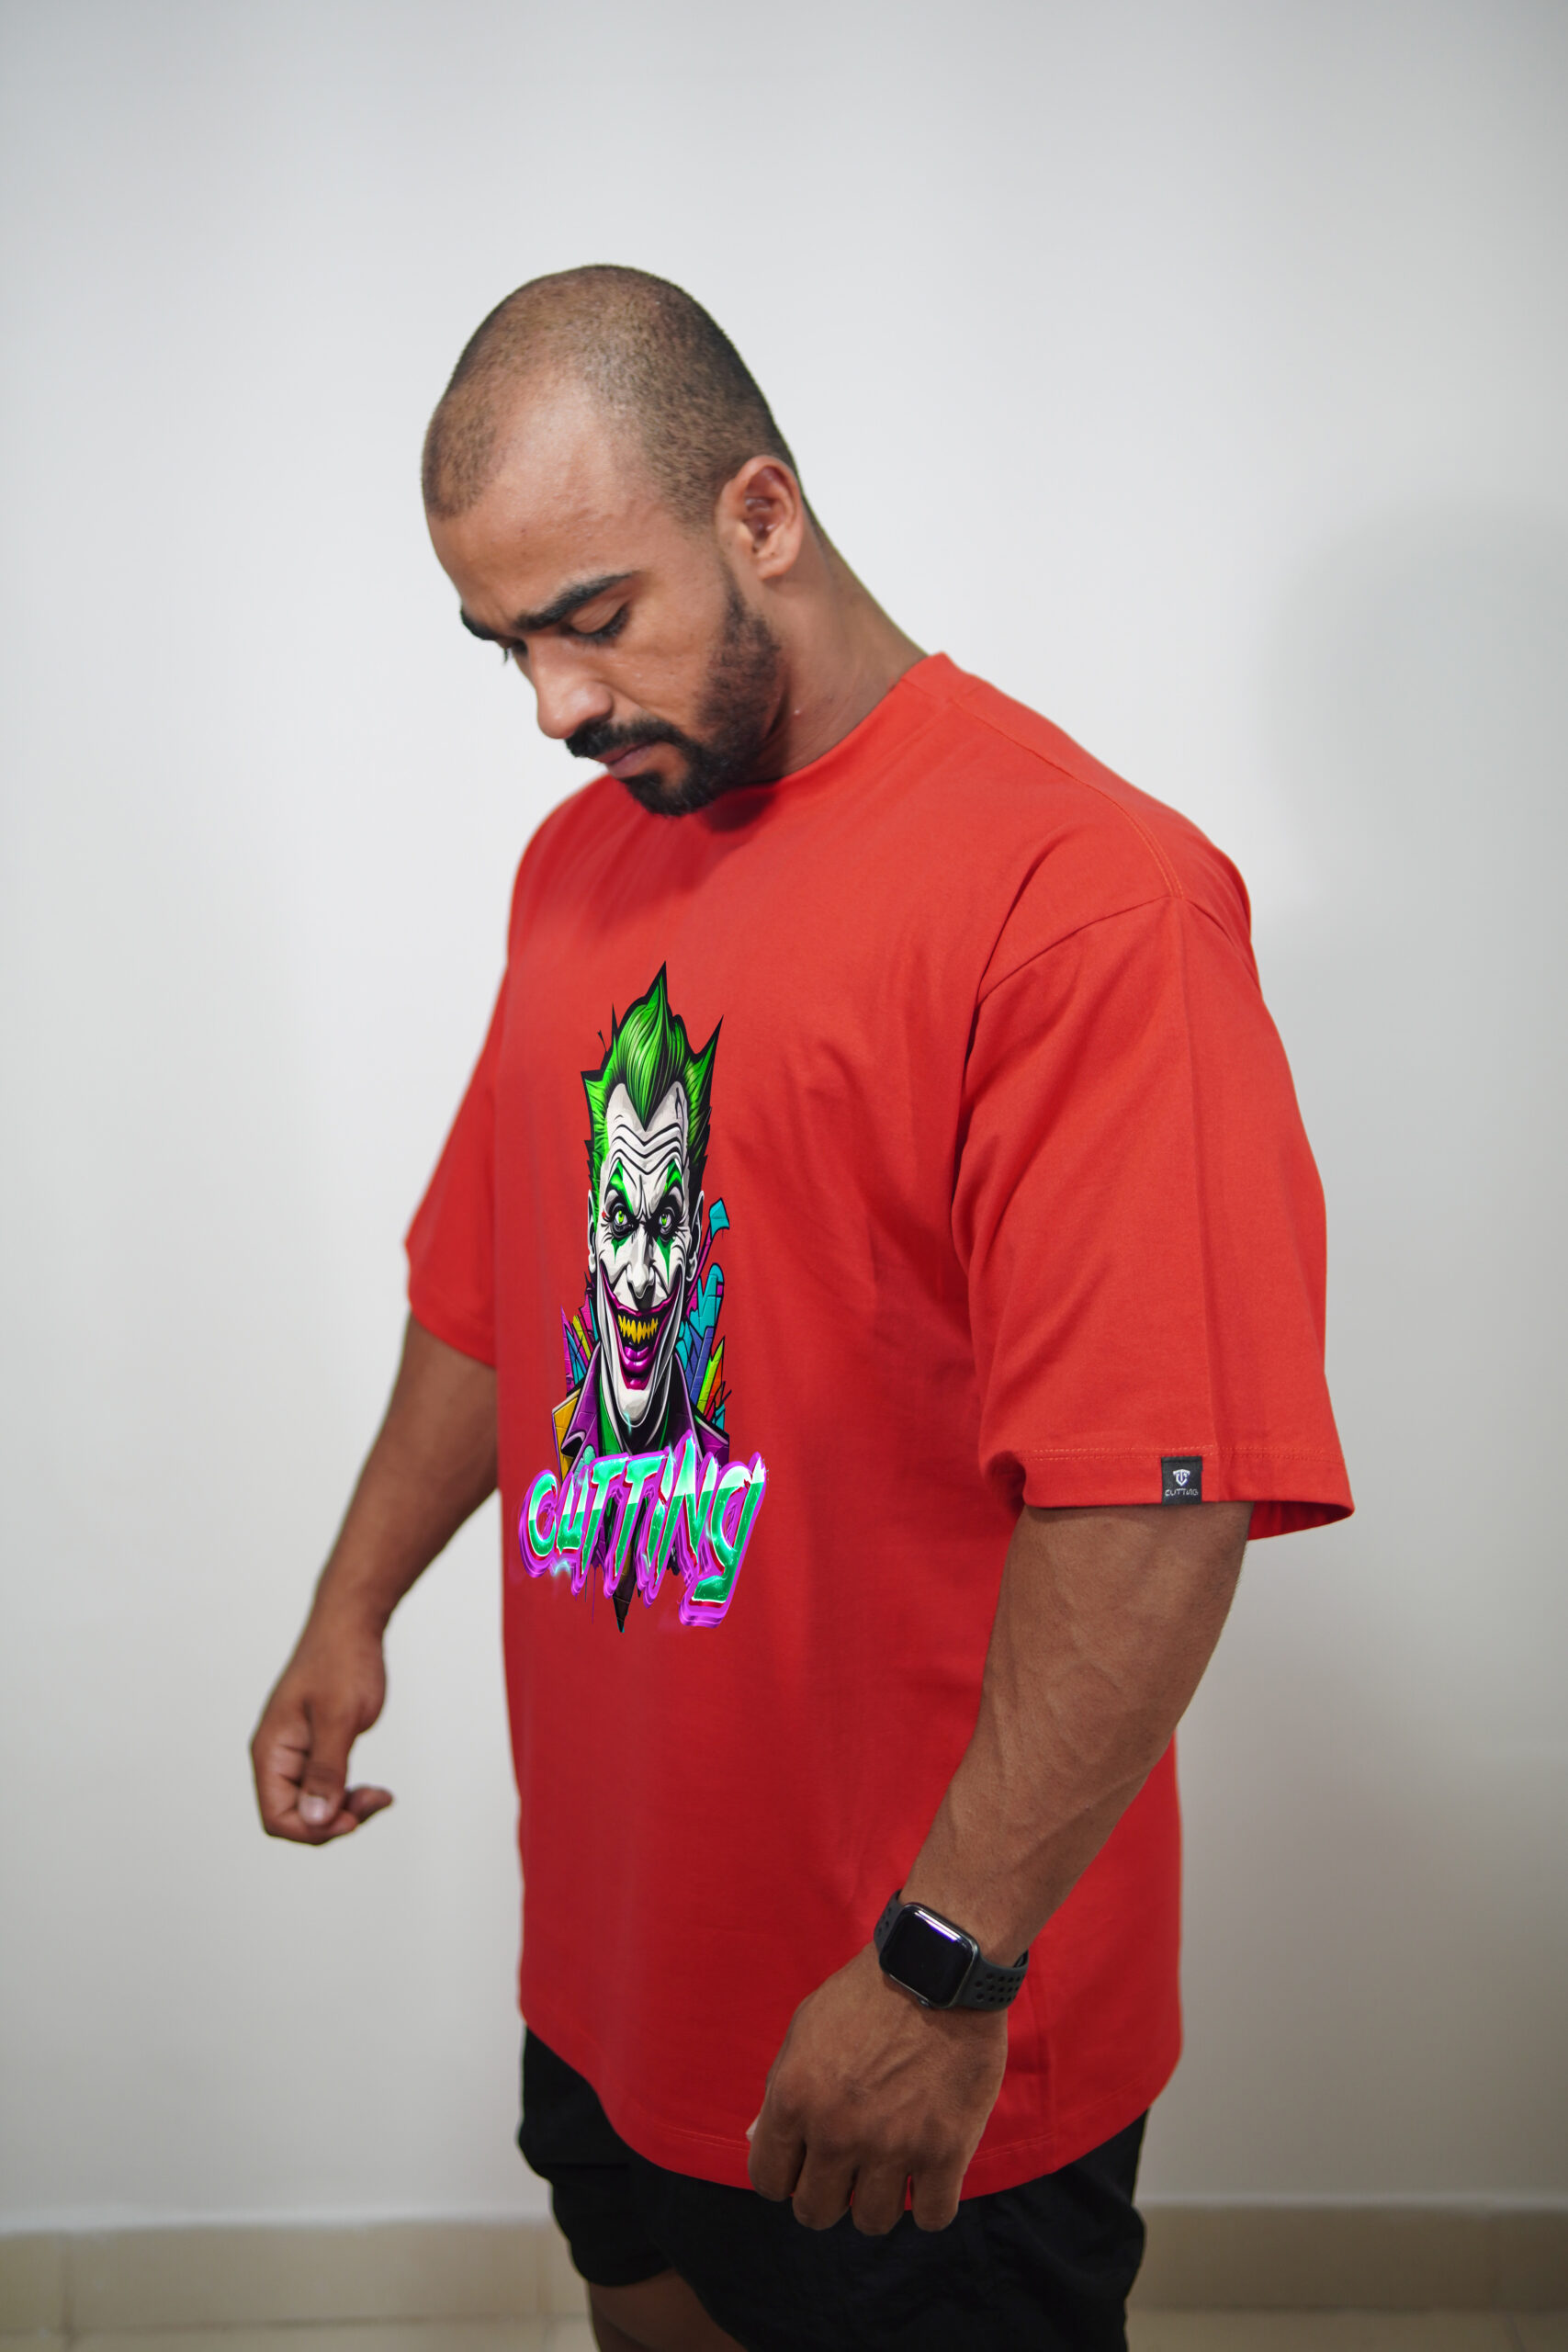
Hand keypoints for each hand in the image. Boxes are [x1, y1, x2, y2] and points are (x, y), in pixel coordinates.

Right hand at [250, 1609, 392, 1843]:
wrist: (350, 1624)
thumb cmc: (341, 1661)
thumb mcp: (338, 1717)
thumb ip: (325, 1770)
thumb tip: (314, 1819)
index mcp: (271, 1751)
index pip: (276, 1817)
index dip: (313, 1829)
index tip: (353, 1815)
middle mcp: (278, 1757)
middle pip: (295, 1818)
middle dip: (334, 1821)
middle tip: (376, 1800)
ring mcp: (297, 1754)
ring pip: (313, 1807)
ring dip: (345, 1810)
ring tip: (379, 1796)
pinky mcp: (317, 1748)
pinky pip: (326, 1789)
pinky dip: (349, 1795)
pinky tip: (374, 1790)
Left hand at [746, 1945, 1006, 2234]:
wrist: (937, 1968)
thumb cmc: (865, 1995)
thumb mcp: (805, 2030)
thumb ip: (779, 2090)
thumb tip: (755, 2139)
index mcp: (794, 2099)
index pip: (768, 2181)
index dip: (786, 2177)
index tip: (807, 2163)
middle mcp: (837, 2131)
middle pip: (816, 2212)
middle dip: (829, 2195)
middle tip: (851, 2169)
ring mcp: (892, 2145)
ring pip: (872, 2222)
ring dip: (879, 2201)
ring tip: (891, 2168)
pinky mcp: (945, 2150)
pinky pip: (932, 2216)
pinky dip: (929, 2203)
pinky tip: (929, 2175)